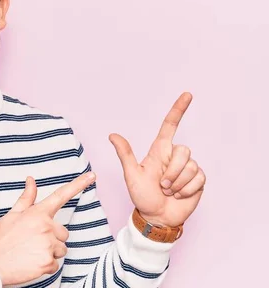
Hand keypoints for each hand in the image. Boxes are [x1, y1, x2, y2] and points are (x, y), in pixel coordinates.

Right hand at [0, 172, 95, 285]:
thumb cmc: (0, 238)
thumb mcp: (13, 214)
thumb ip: (27, 198)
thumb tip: (31, 180)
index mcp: (38, 213)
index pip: (61, 195)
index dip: (79, 184)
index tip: (92, 175)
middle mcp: (46, 227)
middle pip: (63, 233)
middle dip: (52, 238)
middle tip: (33, 242)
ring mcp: (48, 245)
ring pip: (61, 249)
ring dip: (50, 252)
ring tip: (30, 252)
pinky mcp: (48, 263)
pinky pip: (56, 264)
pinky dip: (46, 266)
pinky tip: (31, 263)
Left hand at [109, 92, 205, 227]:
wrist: (156, 217)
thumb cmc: (142, 196)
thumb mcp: (131, 175)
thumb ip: (125, 154)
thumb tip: (112, 135)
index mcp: (159, 151)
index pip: (170, 126)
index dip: (178, 110)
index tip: (187, 94)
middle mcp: (175, 157)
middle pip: (183, 150)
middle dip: (172, 171)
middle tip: (161, 185)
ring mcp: (188, 169)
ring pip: (191, 166)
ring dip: (177, 183)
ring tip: (168, 191)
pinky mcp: (198, 181)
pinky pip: (199, 179)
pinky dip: (187, 190)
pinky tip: (179, 195)